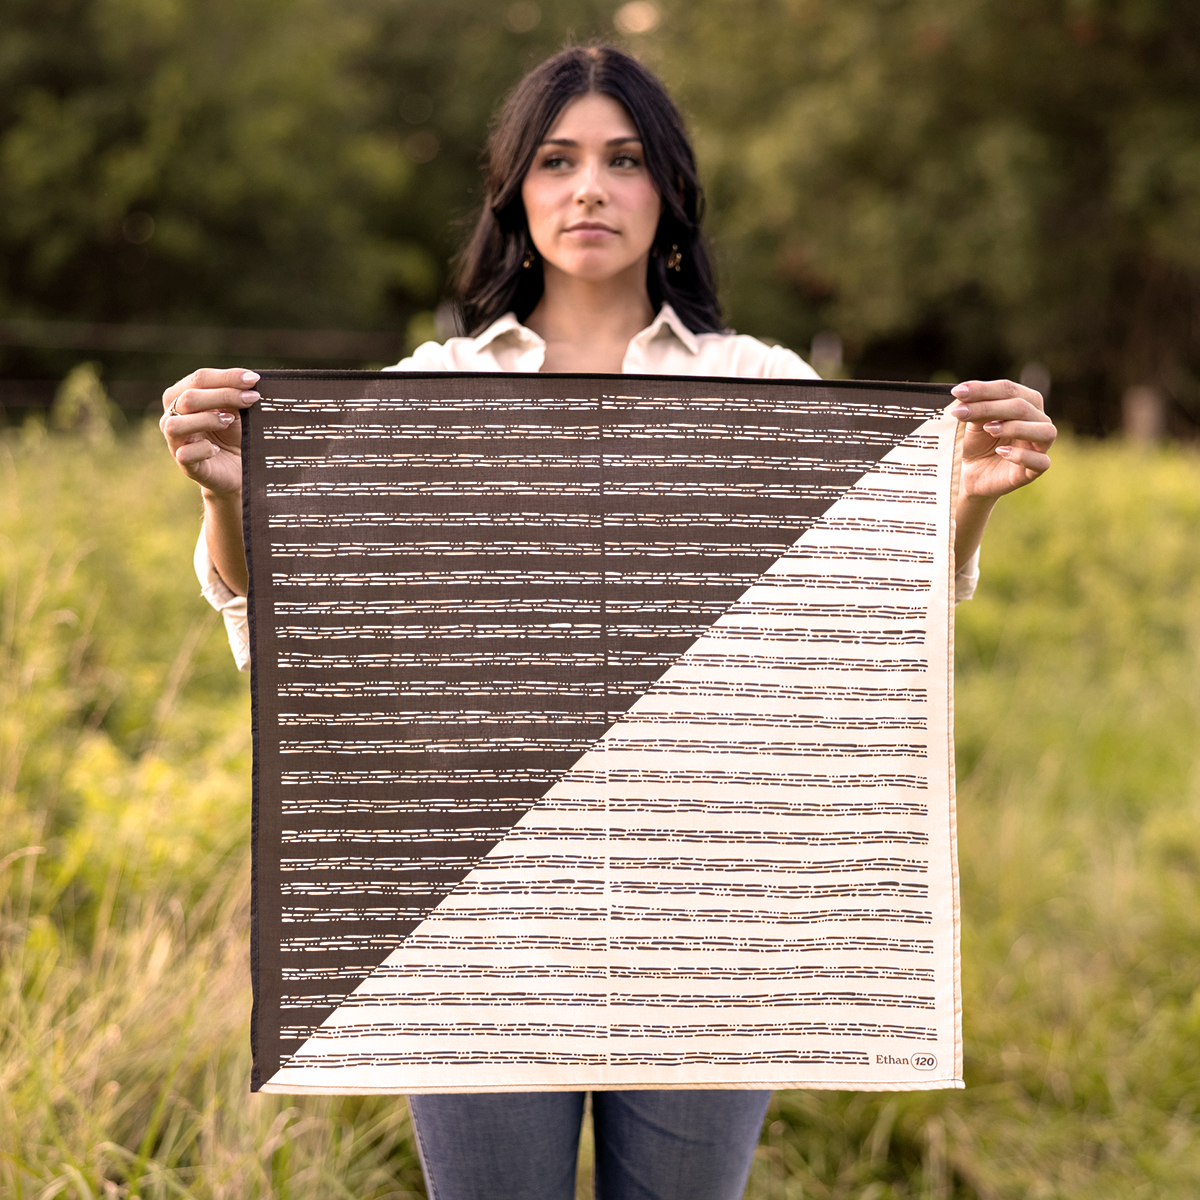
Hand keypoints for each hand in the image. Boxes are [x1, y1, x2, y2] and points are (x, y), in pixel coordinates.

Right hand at [160, 368, 260, 495]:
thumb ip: (234, 393)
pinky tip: (218, 449)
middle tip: (251, 399)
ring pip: (177, 424)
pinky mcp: (185, 465)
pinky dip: (204, 449)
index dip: (227, 377)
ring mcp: (175, 442)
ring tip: (228, 422)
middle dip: (223, 395)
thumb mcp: (235, 410)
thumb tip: (249, 379)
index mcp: (181, 396)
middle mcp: (171, 416)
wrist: (239, 469)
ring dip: (206, 420)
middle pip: (189, 398)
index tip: (253, 379)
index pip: (199, 378)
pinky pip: (185, 454)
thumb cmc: (233, 434)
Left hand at [949, 378, 1055, 498]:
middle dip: (989, 408)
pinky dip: (1022, 455)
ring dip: (1016, 428)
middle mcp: (1039, 421)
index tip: (958, 392)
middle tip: (961, 413)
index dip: (984, 389)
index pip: (1009, 389)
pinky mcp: (1034, 470)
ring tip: (989, 430)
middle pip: (1023, 407)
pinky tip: (1001, 453)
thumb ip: (974, 407)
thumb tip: (964, 392)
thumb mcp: (972, 422)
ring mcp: (1040, 446)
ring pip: (1044, 431)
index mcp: (1026, 402)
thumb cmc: (975, 443)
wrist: (968, 475)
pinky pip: (1041, 461)